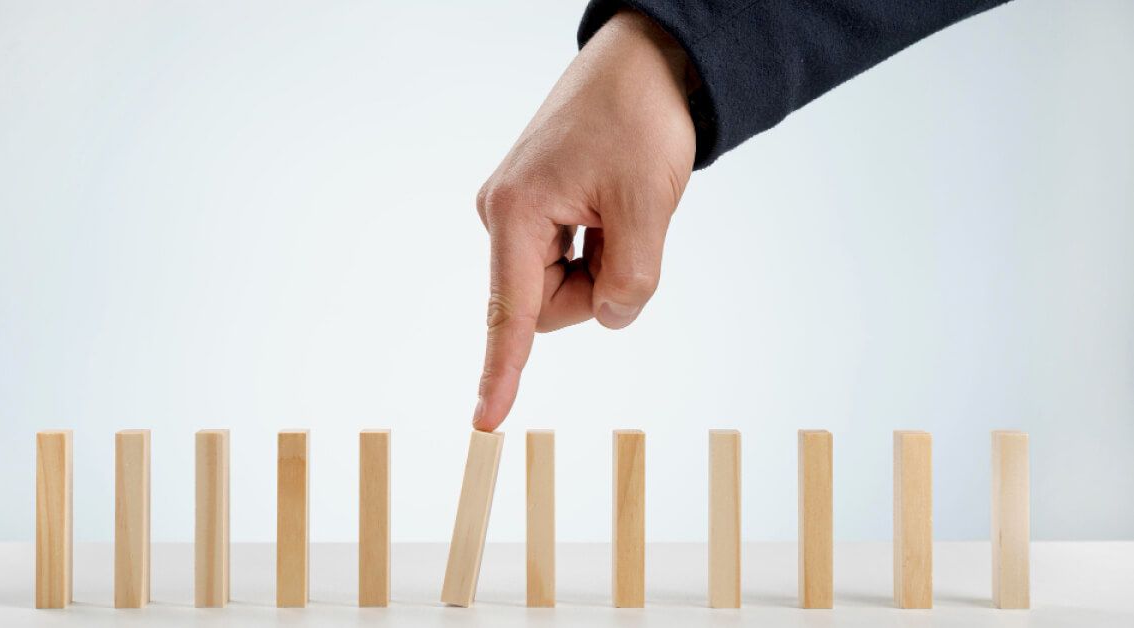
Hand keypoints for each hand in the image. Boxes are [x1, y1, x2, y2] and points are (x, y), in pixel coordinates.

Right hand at [472, 9, 695, 430]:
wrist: (640, 66)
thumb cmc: (638, 121)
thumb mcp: (649, 204)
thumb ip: (632, 278)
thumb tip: (612, 314)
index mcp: (517, 212)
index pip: (511, 312)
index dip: (501, 372)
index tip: (485, 422)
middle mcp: (504, 214)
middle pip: (548, 304)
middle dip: (597, 287)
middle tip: (631, 228)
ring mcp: (516, 211)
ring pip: (561, 285)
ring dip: (602, 264)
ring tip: (621, 207)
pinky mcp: (534, 209)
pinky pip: (565, 259)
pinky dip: (597, 249)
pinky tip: (610, 207)